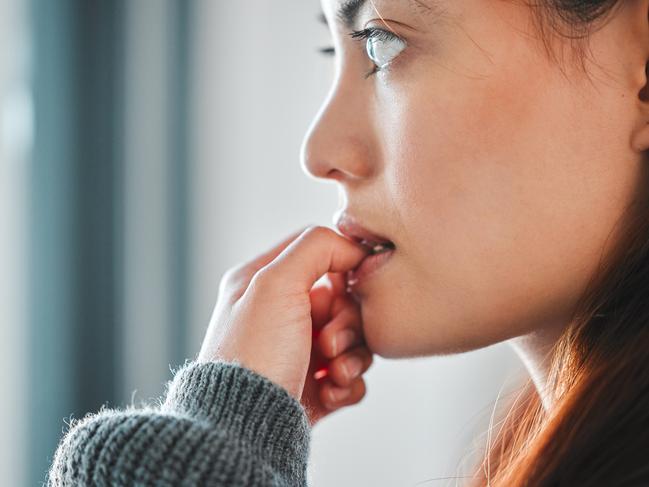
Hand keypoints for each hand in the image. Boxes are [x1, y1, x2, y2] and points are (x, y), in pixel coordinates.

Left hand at [197, 226, 373, 424]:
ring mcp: (298, 351)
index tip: (352, 282)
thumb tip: (351, 247)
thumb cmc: (253, 356)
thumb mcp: (275, 284)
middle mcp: (280, 315)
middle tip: (329, 344)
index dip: (342, 263)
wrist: (244, 430)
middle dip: (346, 323)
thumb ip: (315, 248)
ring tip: (332, 372)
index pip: (316, 251)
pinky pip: (352, 375)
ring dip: (352, 356)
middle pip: (342, 299)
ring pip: (353, 338)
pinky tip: (329, 393)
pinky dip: (348, 384)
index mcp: (263, 283)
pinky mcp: (313, 386)